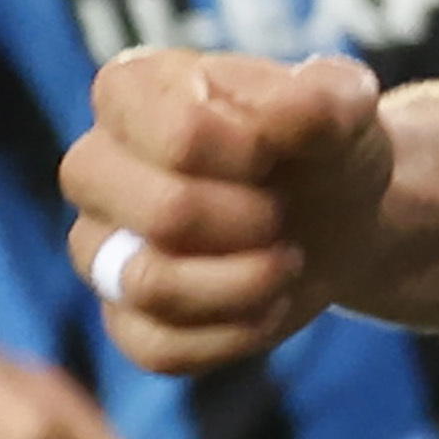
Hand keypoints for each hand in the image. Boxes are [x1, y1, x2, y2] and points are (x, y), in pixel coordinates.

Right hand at [63, 50, 387, 375]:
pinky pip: (157, 348)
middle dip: (250, 222)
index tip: (280, 152)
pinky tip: (271, 305)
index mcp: (131, 89)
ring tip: (288, 260)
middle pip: (161, 214)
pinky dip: (234, 334)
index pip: (182, 134)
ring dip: (246, 283)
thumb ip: (326, 94)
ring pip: (149, 286)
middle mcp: (94, 166)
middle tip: (283, 213)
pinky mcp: (123, 317)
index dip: (254, 154)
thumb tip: (287, 108)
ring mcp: (99, 247)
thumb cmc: (321, 145)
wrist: (337, 215)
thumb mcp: (344, 105)